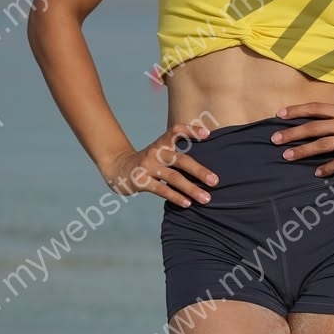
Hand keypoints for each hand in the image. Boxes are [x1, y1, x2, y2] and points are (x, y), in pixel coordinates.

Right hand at [102, 121, 218, 206]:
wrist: (118, 168)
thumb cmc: (148, 162)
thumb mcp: (160, 152)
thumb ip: (178, 154)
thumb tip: (207, 166)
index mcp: (162, 142)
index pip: (176, 130)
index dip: (192, 130)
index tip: (208, 134)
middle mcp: (155, 152)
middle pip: (181, 159)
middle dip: (200, 171)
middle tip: (215, 181)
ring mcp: (147, 166)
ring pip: (173, 177)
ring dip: (191, 189)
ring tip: (206, 198)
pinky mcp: (140, 181)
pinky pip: (161, 189)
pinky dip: (176, 196)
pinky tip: (187, 203)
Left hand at [271, 100, 333, 176]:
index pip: (316, 108)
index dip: (297, 110)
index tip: (279, 114)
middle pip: (314, 127)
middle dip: (292, 133)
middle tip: (274, 140)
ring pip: (322, 144)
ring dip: (303, 151)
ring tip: (287, 157)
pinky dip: (328, 167)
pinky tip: (318, 172)